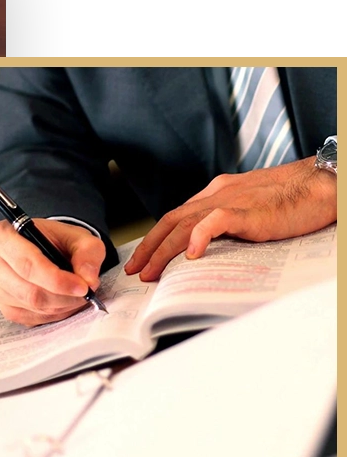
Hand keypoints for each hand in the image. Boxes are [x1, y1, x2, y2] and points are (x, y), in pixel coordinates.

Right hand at [0, 219, 105, 326]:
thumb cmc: (54, 240)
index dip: (57, 280)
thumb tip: (89, 279)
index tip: (82, 287)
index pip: (27, 264)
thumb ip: (87, 252)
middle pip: (29, 290)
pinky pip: (29, 317)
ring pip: (30, 306)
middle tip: (86, 294)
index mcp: (2, 235)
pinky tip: (63, 303)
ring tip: (77, 296)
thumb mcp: (77, 236)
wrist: (40, 247)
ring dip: (60, 306)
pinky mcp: (1, 306)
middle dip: (63, 297)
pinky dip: (52, 314)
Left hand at [124, 157, 336, 280]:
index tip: (142, 259)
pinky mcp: (248, 211)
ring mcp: (231, 201)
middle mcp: (216, 195)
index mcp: (215, 194)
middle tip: (136, 271)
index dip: (155, 239)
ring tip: (152, 272)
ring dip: (164, 250)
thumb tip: (205, 248)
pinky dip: (199, 236)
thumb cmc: (290, 200)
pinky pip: (216, 221)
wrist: (321, 184)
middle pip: (172, 221)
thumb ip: (225, 223)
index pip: (176, 217)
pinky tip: (191, 254)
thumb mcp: (248, 210)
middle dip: (150, 247)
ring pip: (185, 224)